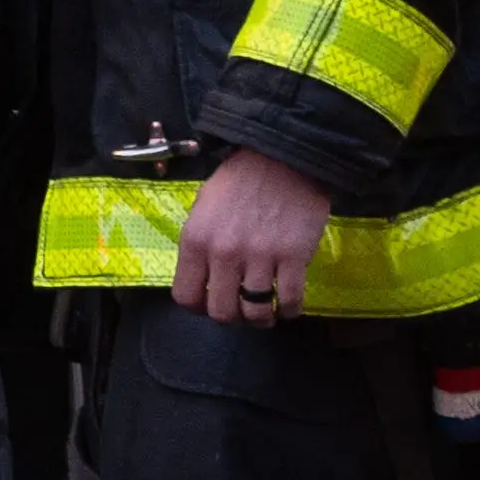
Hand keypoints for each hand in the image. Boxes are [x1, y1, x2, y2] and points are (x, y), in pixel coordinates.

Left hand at [172, 147, 333, 327]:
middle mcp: (224, 253)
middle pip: (221, 312)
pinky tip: (289, 307)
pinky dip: (290, 310)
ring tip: (265, 314)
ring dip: (260, 319)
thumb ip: (200, 246)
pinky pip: (290, 299)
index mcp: (195, 241)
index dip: (198, 307)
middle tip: (240, 310)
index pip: (185, 297)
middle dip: (230, 318)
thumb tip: (202, 279)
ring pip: (255, 311)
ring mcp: (260, 257)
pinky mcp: (294, 257)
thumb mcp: (202, 210)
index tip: (210, 303)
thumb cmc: (239, 182)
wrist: (282, 159)